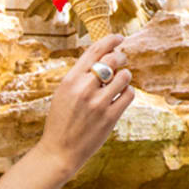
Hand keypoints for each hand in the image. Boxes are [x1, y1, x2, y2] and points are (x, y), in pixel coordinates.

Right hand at [35, 35, 134, 175]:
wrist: (59, 151)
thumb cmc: (61, 120)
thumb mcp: (63, 93)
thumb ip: (79, 76)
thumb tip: (102, 57)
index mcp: (70, 79)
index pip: (94, 51)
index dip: (110, 40)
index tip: (119, 38)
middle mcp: (84, 88)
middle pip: (112, 60)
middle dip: (120, 57)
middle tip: (122, 60)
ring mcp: (98, 103)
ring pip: (124, 76)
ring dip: (125, 76)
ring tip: (120, 82)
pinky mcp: (110, 117)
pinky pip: (129, 94)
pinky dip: (128, 92)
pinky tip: (121, 96)